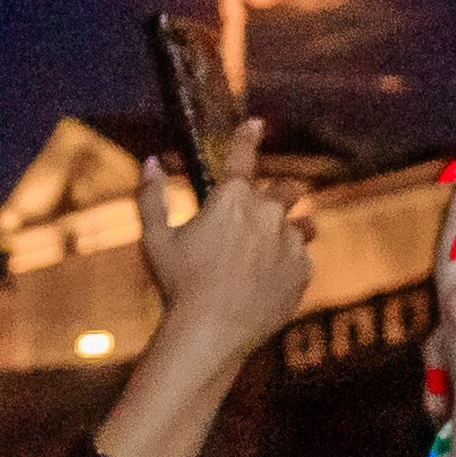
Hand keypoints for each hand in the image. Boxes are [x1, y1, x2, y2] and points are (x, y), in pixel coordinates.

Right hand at [138, 120, 314, 361]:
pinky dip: (291, 263)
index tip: (256, 124)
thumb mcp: (155, 239)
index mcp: (232, 198)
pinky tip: (270, 280)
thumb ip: (151, 197)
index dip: (248, 136)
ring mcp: (290, 243)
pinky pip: (303, 258)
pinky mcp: (303, 271)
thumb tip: (151, 162)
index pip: (243, 156)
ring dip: (294, 228)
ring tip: (278, 244)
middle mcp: (268, 214)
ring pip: (304, 224)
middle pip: (289, 188)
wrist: (210, 333)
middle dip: (282, 192)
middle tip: (268, 209)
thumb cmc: (178, 284)